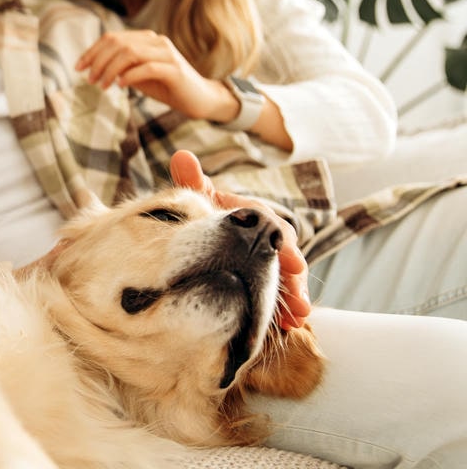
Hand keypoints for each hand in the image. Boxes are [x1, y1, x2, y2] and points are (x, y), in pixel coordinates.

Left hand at [76, 30, 234, 121]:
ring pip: (130, 53)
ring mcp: (167, 54)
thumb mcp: (138, 75)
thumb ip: (121, 67)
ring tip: (102, 85)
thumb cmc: (166, 86)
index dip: (92, 51)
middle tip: (89, 80)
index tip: (79, 68)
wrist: (199, 98)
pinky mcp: (175, 69)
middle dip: (98, 61)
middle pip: (118, 43)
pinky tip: (120, 86)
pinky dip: (130, 76)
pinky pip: (147, 67)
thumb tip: (94, 66)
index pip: (112, 38)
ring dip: (111, 69)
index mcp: (146, 39)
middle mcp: (156, 41)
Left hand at [169, 150, 310, 330]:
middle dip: (294, 275)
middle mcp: (264, 234)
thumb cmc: (198, 212)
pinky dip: (283, 307)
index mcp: (251, 213)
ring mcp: (267, 257)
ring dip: (295, 295)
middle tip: (300, 297)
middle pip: (285, 253)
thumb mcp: (195, 198)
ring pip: (286, 276)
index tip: (288, 254)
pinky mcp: (265, 278)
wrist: (194, 235)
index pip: (271, 223)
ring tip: (299, 316)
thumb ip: (191, 181)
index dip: (280, 238)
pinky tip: (289, 325)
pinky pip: (278, 292)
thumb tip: (182, 156)